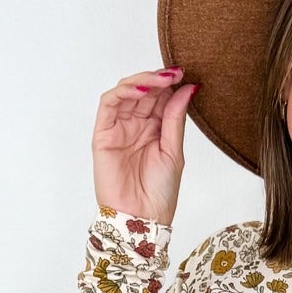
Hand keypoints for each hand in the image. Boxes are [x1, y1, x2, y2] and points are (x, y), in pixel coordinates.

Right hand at [92, 67, 197, 226]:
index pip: (160, 97)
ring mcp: (118, 128)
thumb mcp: (174, 151)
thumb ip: (176, 118)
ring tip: (161, 79)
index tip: (186, 74)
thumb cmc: (159, 194)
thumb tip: (188, 88)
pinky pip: (109, 104)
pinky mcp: (103, 134)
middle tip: (176, 73)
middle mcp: (136, 126)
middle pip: (144, 91)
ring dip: (143, 80)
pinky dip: (123, 92)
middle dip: (159, 79)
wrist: (141, 219)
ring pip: (126, 91)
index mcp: (155, 129)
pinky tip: (141, 90)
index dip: (171, 84)